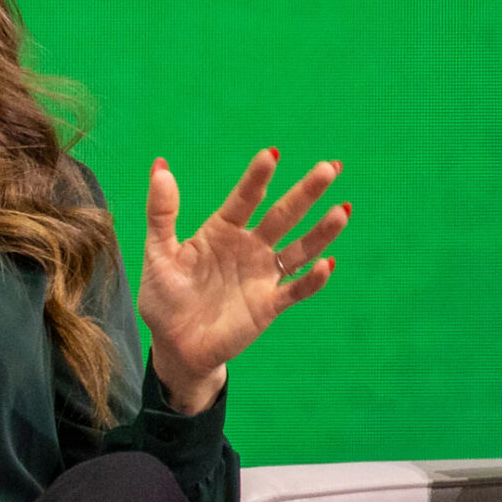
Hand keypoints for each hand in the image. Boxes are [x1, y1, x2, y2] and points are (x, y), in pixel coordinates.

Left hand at [139, 150, 347, 414]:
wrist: (175, 347)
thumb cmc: (165, 298)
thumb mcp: (158, 254)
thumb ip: (161, 213)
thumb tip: (160, 165)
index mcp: (223, 230)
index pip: (245, 198)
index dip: (258, 177)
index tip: (271, 154)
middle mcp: (249, 247)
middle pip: (283, 215)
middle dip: (306, 192)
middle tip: (330, 167)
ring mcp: (262, 275)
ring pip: (299, 249)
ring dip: (321, 232)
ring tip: (342, 210)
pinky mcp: (269, 305)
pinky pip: (296, 289)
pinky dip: (313, 279)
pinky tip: (327, 264)